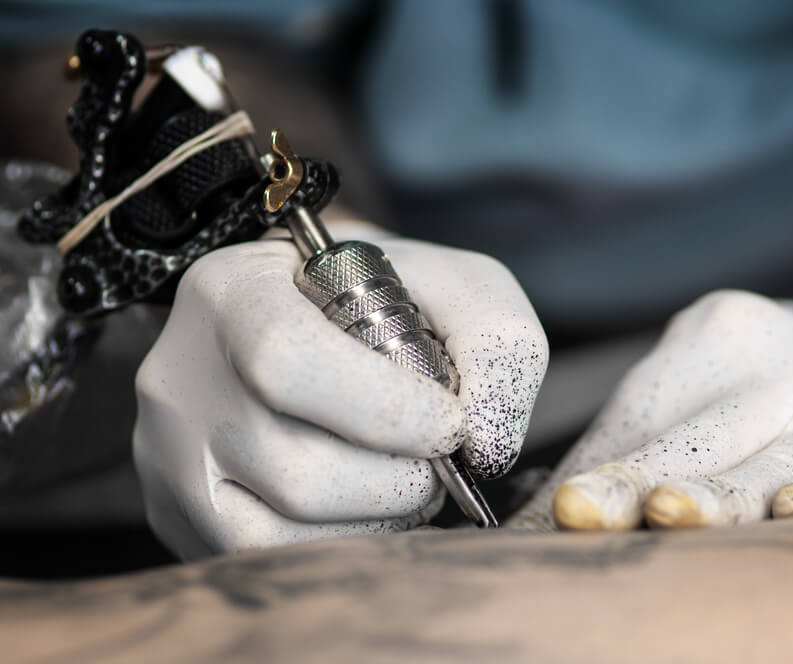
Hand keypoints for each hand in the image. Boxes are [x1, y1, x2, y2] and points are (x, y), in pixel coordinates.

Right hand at [134, 222, 546, 558]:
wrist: (306, 316)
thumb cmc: (384, 299)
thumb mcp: (452, 283)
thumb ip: (496, 342)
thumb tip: (487, 447)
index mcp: (234, 296)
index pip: (288, 362)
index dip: (387, 411)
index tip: (449, 425)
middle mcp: (183, 379)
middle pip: (295, 469)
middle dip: (399, 480)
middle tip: (435, 458)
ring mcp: (172, 456)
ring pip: (282, 530)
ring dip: (379, 517)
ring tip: (406, 477)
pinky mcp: (185, 513)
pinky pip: (270, 560)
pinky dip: (346, 541)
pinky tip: (372, 505)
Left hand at [509, 287, 792, 530]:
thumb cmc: (767, 378)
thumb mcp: (709, 372)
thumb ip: (641, 432)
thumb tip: (552, 512)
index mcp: (714, 334)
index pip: (641, 411)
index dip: (594, 468)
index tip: (553, 511)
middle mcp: (776, 367)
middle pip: (695, 434)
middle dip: (633, 479)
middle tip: (578, 511)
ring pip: (769, 461)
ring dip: (715, 494)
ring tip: (664, 513)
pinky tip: (791, 509)